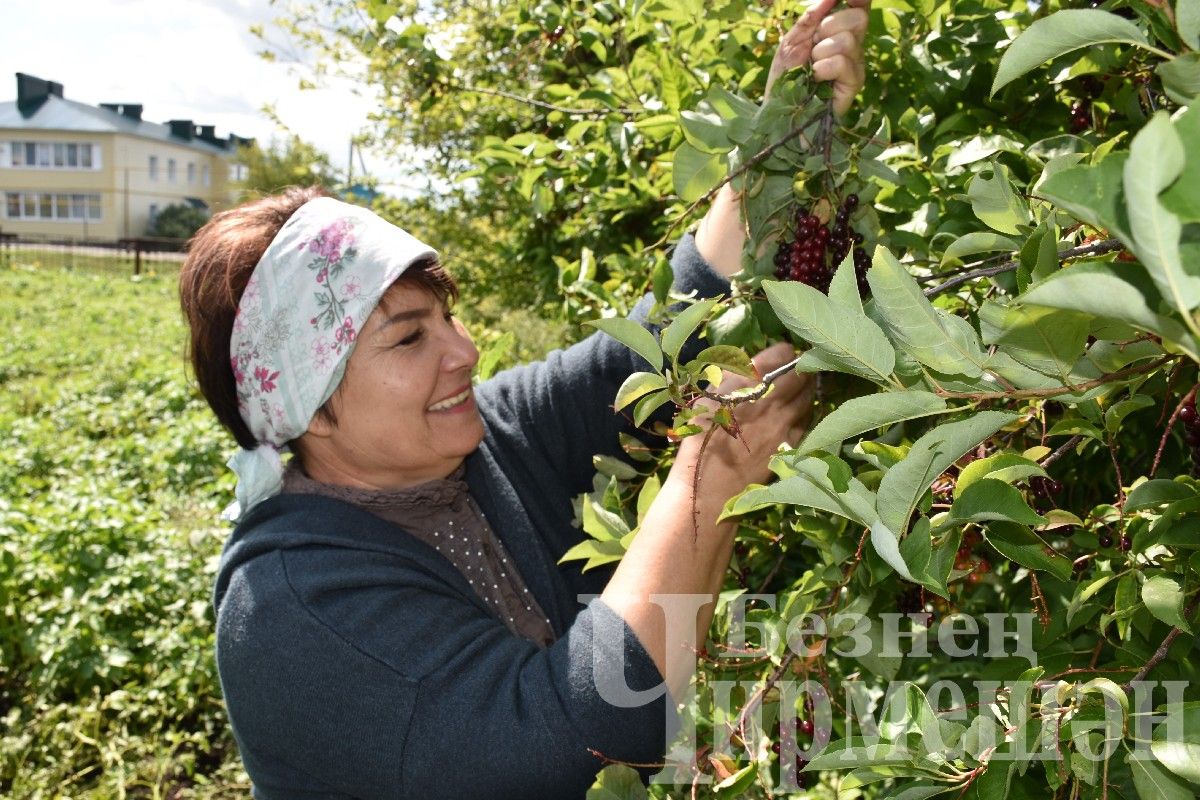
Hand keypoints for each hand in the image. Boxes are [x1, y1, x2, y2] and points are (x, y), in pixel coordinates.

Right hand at [673, 342, 814, 500]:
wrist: (708, 484)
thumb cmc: (700, 439)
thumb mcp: (708, 397)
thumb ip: (734, 376)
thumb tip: (755, 364)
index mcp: (748, 381)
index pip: (784, 353)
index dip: (784, 353)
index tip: (781, 357)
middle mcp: (772, 398)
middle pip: (802, 373)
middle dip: (802, 368)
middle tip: (796, 370)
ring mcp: (785, 422)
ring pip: (809, 396)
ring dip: (807, 389)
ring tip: (799, 390)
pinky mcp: (792, 443)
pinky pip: (808, 420)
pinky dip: (806, 412)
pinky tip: (797, 413)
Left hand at [764, 0, 869, 116]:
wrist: (779, 108)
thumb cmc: (786, 74)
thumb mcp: (792, 40)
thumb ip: (811, 17)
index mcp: (840, 31)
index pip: (860, 7)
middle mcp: (854, 46)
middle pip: (858, 18)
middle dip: (829, 26)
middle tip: (814, 45)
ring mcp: (856, 65)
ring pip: (847, 40)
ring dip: (821, 52)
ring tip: (812, 66)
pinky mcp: (854, 84)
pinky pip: (842, 62)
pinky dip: (823, 68)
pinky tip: (816, 78)